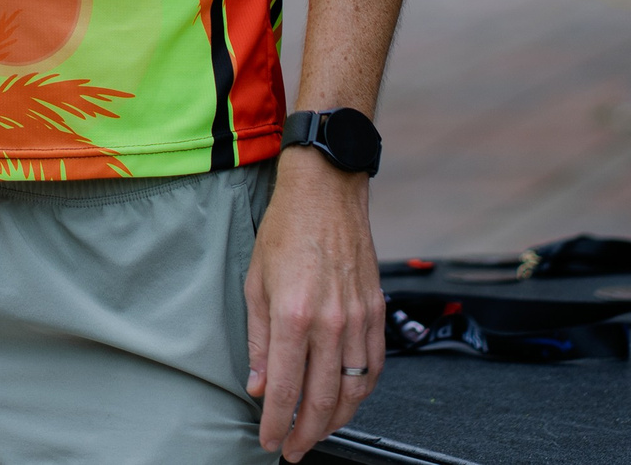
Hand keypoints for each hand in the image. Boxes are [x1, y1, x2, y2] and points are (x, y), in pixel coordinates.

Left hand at [244, 152, 383, 458]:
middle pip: (322, 400)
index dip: (275, 424)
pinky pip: (373, 365)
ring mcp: (357, 318)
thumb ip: (258, 340)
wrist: (326, 192)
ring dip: (335, 420)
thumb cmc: (286, 229)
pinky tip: (348, 400)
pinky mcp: (376, 311)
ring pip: (353, 390)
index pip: (283, 389)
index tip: (269, 441)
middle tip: (292, 448)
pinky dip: (362, 392)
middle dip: (304, 433)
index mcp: (293, 316)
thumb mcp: (255, 283)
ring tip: (317, 431)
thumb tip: (258, 384)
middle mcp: (329, 322)